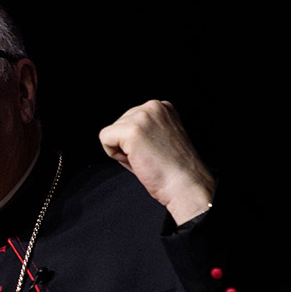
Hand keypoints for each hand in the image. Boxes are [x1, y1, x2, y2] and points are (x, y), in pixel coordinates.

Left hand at [98, 100, 215, 224]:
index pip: (129, 121)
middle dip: (127, 145)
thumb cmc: (174, 170)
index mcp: (162, 107)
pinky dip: (114, 155)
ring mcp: (142, 117)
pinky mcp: (132, 131)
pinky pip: (104, 139)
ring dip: (123, 151)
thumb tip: (117, 134)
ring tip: (146, 159)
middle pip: (118, 125)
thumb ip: (143, 129)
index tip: (155, 151)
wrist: (186, 185)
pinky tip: (137, 160)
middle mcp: (153, 106)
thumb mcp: (160, 138)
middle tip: (150, 157)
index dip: (136, 142)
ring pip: (110, 133)